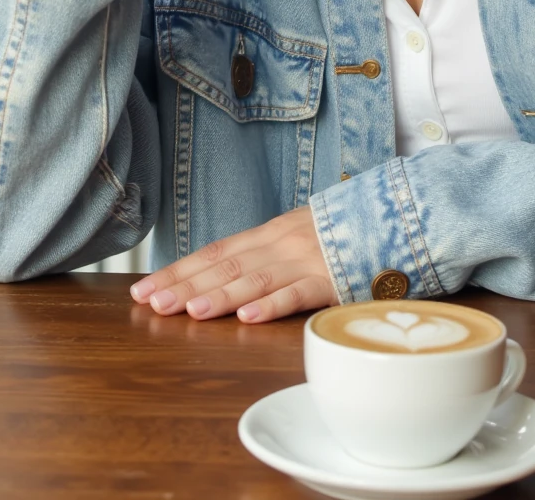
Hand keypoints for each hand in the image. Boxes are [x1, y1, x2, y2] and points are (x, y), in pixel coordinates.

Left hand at [129, 206, 337, 322]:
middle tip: (152, 304)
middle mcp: (281, 243)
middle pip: (227, 265)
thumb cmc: (339, 235)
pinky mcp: (332, 279)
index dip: (178, 271)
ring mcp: (306, 260)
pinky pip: (299, 292)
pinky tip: (249, 316)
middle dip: (187, 285)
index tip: (143, 290)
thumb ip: (262, 254)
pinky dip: (273, 304)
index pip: (214, 252)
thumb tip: (215, 275)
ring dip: (222, 295)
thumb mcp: (295, 235)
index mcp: (269, 234)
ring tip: (191, 312)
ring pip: (256, 278)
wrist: (391, 218)